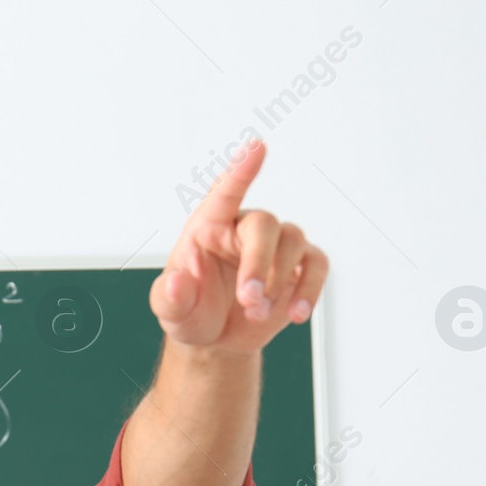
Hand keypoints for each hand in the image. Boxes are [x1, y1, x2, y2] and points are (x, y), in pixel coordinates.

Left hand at [149, 140, 327, 354]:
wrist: (216, 338)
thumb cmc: (191, 311)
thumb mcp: (171, 310)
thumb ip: (169, 297)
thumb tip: (176, 285)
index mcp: (208, 226)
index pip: (225, 192)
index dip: (241, 170)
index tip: (256, 146)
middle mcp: (243, 228)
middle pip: (264, 225)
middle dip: (258, 263)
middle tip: (249, 301)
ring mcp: (274, 246)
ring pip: (293, 241)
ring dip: (279, 281)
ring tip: (257, 314)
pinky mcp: (297, 267)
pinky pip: (316, 265)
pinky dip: (310, 289)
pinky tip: (297, 313)